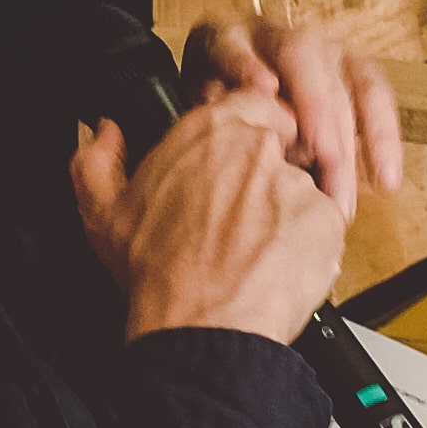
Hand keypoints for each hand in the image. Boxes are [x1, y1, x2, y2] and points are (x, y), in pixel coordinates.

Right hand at [68, 13, 401, 343]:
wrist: (200, 328)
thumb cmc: (159, 274)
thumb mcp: (102, 211)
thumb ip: (98, 157)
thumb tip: (106, 133)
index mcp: (207, 129)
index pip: (253, 99)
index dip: (253, 129)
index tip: (243, 155)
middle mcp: (255, 146)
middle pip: (286, 140)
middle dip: (277, 169)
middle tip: (253, 208)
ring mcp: (295, 181)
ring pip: (308, 183)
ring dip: (292, 209)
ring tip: (261, 248)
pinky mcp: (326, 218)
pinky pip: (328, 223)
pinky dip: (311, 242)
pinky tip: (279, 264)